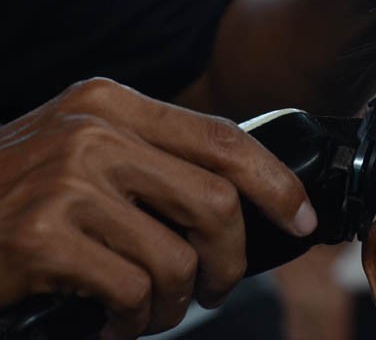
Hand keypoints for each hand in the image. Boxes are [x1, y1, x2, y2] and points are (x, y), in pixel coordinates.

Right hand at [0, 78, 316, 338]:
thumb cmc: (18, 195)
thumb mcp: (85, 153)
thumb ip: (154, 162)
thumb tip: (242, 202)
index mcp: (114, 104)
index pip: (224, 138)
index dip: (276, 184)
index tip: (301, 220)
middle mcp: (94, 133)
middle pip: (216, 202)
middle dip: (230, 261)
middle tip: (214, 288)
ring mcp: (68, 181)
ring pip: (177, 257)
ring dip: (175, 301)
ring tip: (149, 310)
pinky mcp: (44, 236)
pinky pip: (133, 291)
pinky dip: (133, 320)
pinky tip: (112, 320)